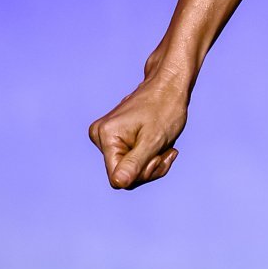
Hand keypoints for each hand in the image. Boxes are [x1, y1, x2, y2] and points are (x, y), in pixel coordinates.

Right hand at [88, 55, 189, 188]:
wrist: (168, 85)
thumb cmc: (165, 108)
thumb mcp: (153, 140)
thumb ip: (135, 163)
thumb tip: (118, 183)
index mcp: (106, 136)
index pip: (118, 178)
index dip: (141, 174)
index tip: (158, 157)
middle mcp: (99, 136)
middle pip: (124, 174)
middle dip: (150, 168)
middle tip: (166, 151)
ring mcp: (106, 136)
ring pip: (129, 169)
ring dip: (152, 163)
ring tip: (165, 146)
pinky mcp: (114, 137)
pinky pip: (131, 160)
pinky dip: (149, 156)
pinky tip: (159, 144)